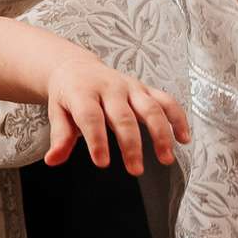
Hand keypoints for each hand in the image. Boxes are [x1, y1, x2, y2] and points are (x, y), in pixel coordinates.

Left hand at [43, 60, 191, 174]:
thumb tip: (53, 160)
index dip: (97, 140)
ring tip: (166, 159)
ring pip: (151, 108)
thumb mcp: (57, 113)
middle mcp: (109, 88)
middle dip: (131, 144)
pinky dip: (178, 118)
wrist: (77, 68)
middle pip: (123, 116)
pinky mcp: (145, 89)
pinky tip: (184, 139)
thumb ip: (60, 137)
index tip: (102, 163)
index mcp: (83, 92)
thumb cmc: (68, 94)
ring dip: (161, 134)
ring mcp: (130, 87)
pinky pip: (167, 101)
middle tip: (135, 169)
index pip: (91, 117)